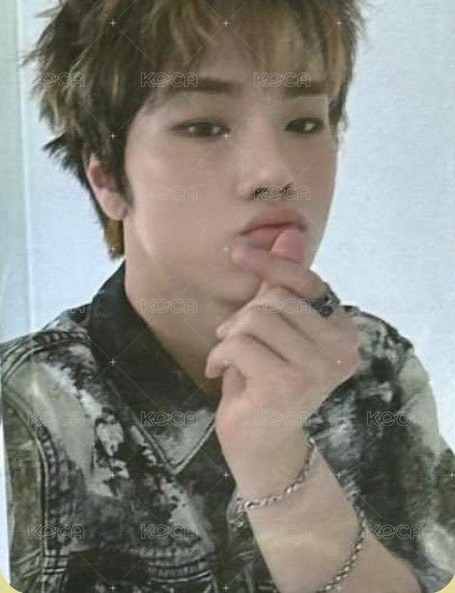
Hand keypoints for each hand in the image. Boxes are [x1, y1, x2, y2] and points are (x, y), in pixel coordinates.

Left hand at [204, 227, 359, 496]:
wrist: (262, 446)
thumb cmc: (265, 382)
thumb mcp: (274, 329)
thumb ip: (283, 286)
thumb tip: (289, 233)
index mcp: (344, 333)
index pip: (308, 284)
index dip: (272, 265)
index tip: (238, 252)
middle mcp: (340, 351)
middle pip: (275, 301)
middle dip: (243, 317)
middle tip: (232, 340)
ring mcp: (317, 370)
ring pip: (256, 320)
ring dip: (230, 337)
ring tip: (227, 357)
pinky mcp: (287, 385)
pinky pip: (240, 344)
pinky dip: (219, 355)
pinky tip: (219, 372)